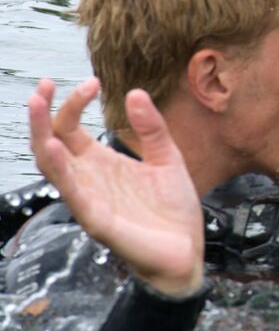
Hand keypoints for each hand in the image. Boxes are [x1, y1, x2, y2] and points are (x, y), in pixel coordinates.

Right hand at [28, 78, 204, 296]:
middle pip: (50, 143)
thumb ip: (152, 128)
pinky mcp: (98, 220)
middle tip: (44, 84)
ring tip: (39, 106)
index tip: (92, 81)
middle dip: (43, 114)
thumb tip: (134, 92)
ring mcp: (89, 199)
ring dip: (42, 135)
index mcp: (100, 163)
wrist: (187, 249)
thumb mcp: (167, 158)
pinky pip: (73, 194)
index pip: (70, 128)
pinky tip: (55, 147)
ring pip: (52, 166)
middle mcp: (88, 179)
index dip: (74, 103)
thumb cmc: (171, 209)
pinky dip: (61, 171)